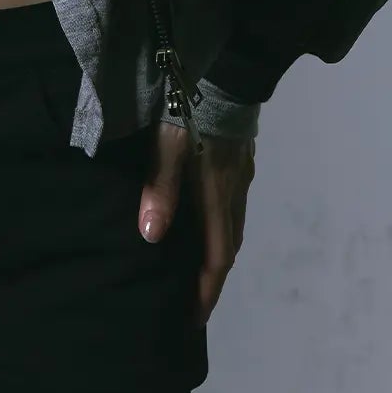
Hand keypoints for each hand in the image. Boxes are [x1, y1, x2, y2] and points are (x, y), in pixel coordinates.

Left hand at [137, 120, 255, 326]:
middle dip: (212, 279)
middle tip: (193, 303)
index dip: (206, 291)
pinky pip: (233, 208)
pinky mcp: (239, 161)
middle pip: (228, 248)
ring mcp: (241, 176)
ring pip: (233, 227)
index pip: (216, 257)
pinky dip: (220, 228)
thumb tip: (150, 237)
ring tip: (196, 271)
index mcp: (218, 196)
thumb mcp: (169, 146)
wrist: (228, 72)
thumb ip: (161, 188)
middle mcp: (235, 192)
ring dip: (217, 254)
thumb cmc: (192, 110)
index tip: (193, 320)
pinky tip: (204, 224)